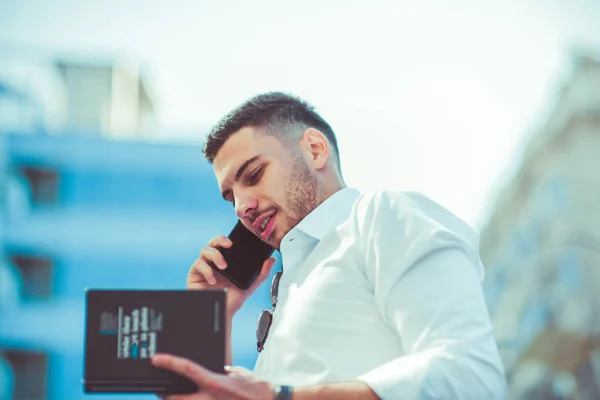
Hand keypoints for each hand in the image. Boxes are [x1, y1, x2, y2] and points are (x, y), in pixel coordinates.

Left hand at [152, 353, 274, 399]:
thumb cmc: (257, 388)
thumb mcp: (238, 373)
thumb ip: (222, 372)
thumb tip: (210, 371)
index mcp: (215, 382)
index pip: (187, 370)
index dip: (170, 363)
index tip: (157, 360)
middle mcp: (210, 398)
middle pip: (176, 398)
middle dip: (164, 394)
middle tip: (159, 389)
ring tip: (172, 396)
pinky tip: (193, 398)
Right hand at [187, 235, 275, 317]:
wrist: (221, 315)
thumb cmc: (232, 302)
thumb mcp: (249, 287)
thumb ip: (261, 274)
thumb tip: (271, 260)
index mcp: (226, 262)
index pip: (225, 244)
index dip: (228, 238)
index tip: (236, 241)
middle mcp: (214, 262)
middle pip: (213, 242)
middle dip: (220, 240)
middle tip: (229, 245)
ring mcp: (204, 267)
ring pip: (204, 250)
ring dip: (215, 255)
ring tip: (223, 267)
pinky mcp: (194, 275)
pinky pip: (198, 264)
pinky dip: (207, 270)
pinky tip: (213, 280)